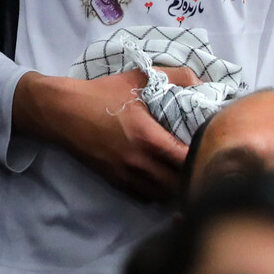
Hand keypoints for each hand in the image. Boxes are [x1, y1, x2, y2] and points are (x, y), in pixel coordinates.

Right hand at [14, 70, 188, 201]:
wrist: (62, 112)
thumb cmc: (101, 94)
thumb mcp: (139, 77)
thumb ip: (176, 76)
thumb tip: (204, 83)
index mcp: (148, 138)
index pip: (186, 161)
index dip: (203, 157)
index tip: (212, 148)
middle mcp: (139, 163)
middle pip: (178, 186)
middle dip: (193, 176)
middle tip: (202, 162)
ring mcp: (126, 176)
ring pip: (163, 196)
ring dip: (177, 187)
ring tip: (184, 172)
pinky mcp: (115, 182)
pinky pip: (144, 197)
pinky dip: (157, 191)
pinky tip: (161, 176)